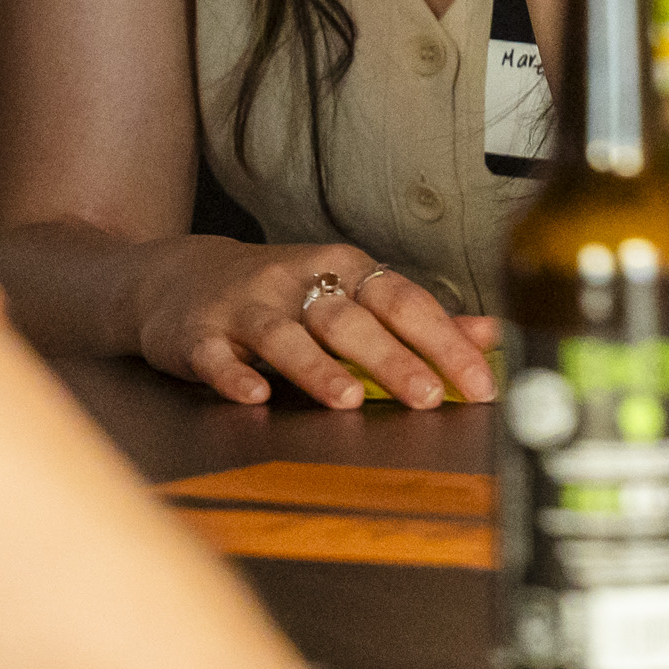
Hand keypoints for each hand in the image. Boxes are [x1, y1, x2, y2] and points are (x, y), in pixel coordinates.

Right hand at [134, 240, 497, 410]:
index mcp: (343, 268)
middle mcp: (297, 281)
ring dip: (317, 367)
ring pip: (284, 334)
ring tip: (349, 400)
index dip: (444, 339)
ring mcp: (244, 307)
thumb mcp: (349, 291)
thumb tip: (490, 335)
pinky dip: (234, 375)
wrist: (178, 277)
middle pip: (350, 318)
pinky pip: (215, 356)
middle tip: (429, 396)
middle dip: (393, 357)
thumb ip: (416, 317)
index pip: (404, 301)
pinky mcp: (197, 335)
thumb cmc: (281, 292)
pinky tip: (254, 397)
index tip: (480, 381)